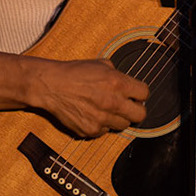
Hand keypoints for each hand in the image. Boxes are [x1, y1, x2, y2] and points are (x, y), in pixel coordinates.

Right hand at [33, 58, 147, 137]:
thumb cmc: (74, 73)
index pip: (145, 94)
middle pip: (140, 115)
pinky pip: (104, 131)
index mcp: (118, 83)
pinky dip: (100, 125)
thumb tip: (130, 85)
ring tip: (105, 109)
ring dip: (117, 118)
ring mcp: (102, 119)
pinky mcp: (90, 130)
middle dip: (136, 110)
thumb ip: (118, 75)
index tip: (135, 95)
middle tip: (128, 107)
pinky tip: (91, 114)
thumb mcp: (101, 64)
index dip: (140, 94)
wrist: (51, 86)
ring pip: (123, 125)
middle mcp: (113, 102)